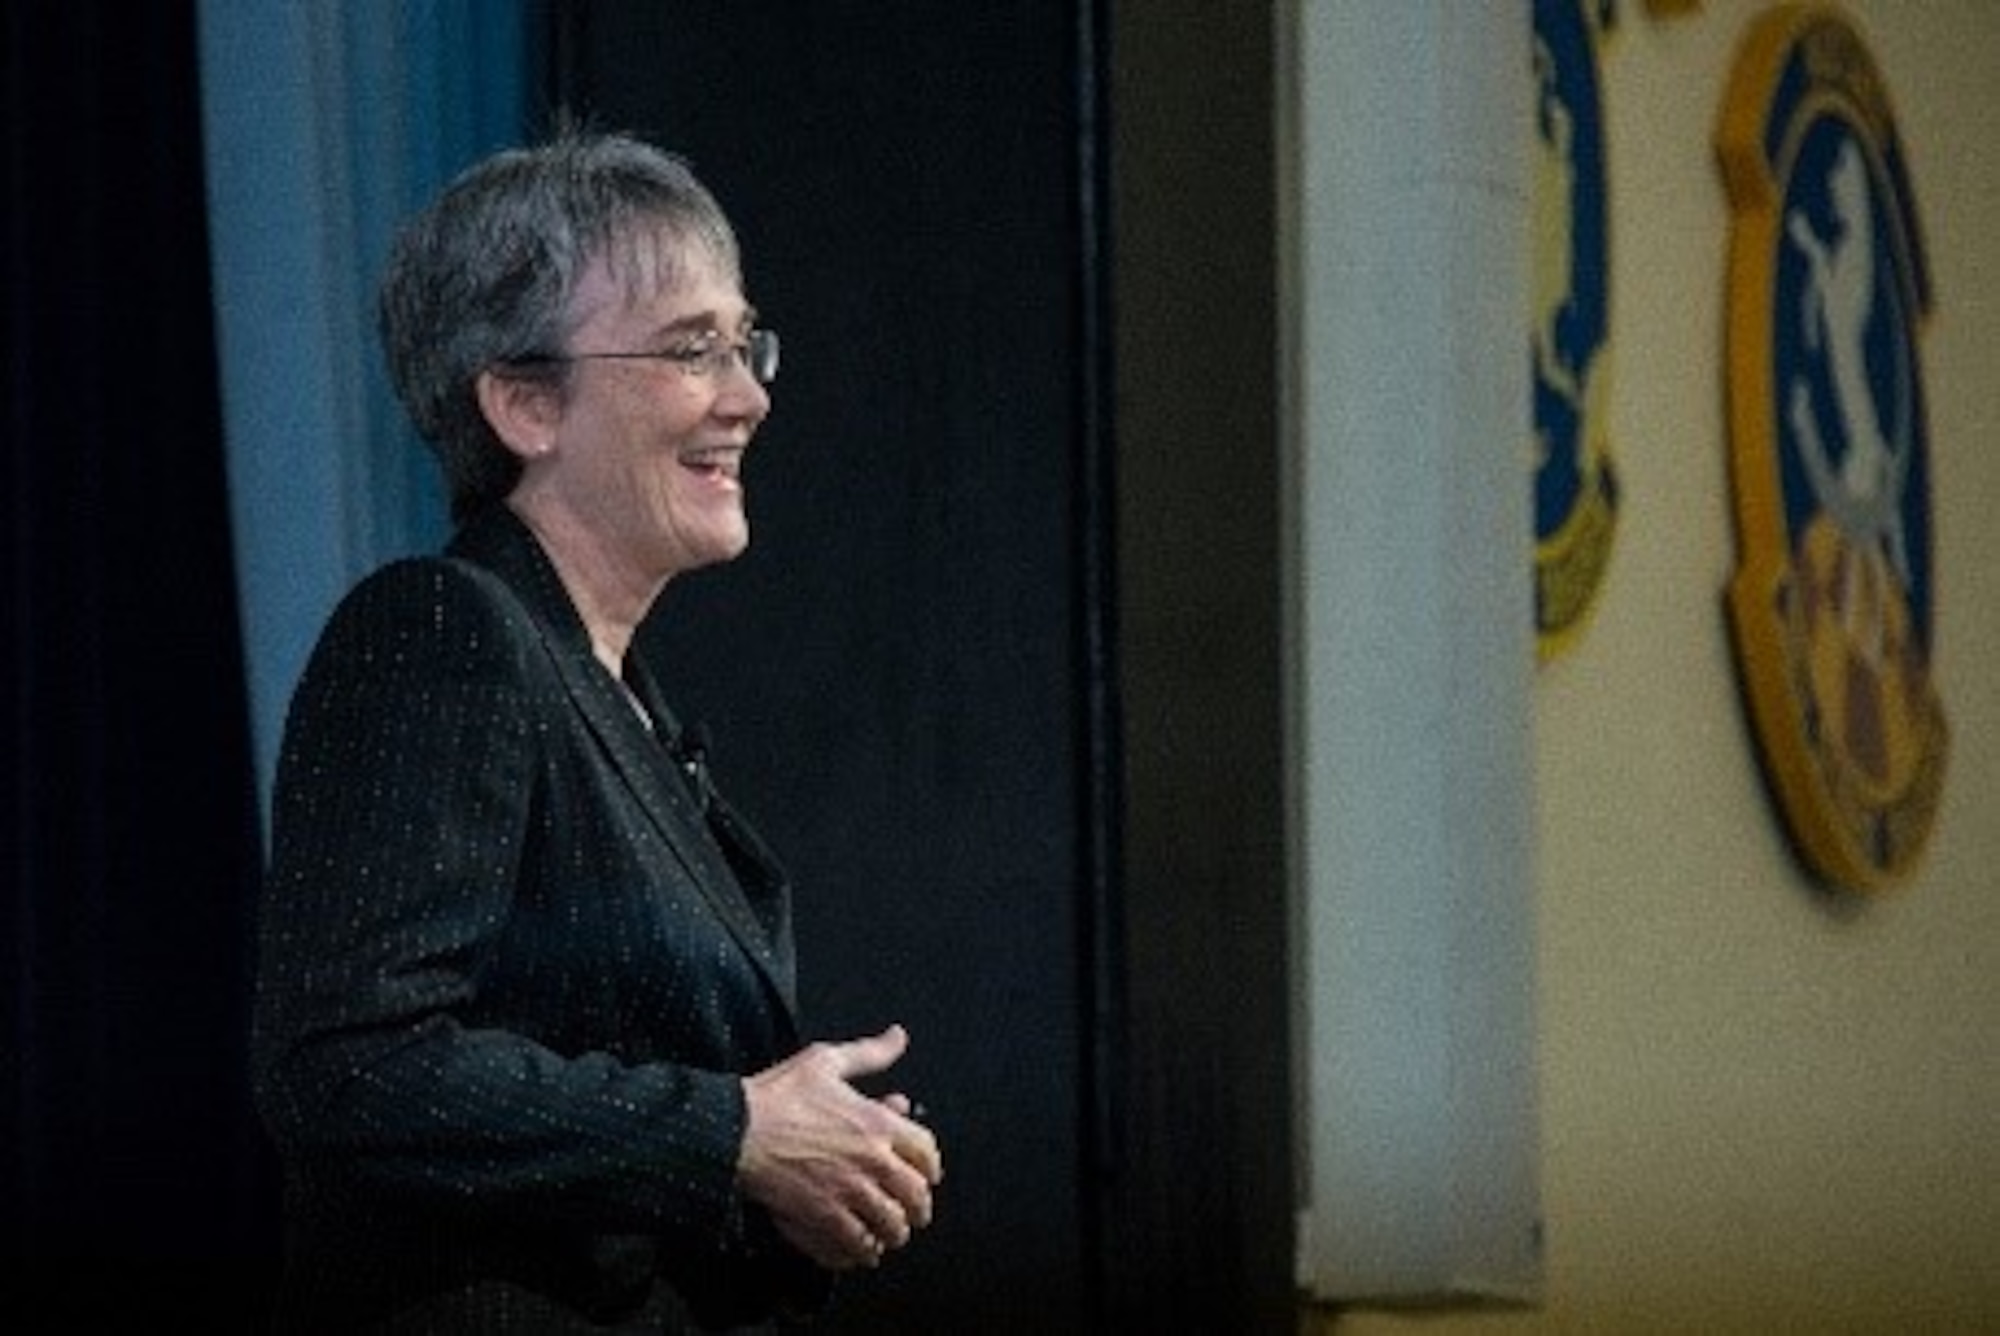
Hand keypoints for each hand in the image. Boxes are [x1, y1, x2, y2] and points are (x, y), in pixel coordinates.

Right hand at [738, 1024, 943, 1270]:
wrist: (736, 1130)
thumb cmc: (778, 1096)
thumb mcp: (827, 1061)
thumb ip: (870, 1053)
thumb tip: (897, 1037)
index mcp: (877, 1125)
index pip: (927, 1154)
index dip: (930, 1168)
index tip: (925, 1175)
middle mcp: (871, 1162)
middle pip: (916, 1196)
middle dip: (918, 1207)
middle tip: (912, 1212)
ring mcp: (849, 1194)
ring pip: (891, 1226)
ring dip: (892, 1232)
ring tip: (886, 1233)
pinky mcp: (823, 1219)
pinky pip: (856, 1246)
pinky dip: (862, 1251)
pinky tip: (859, 1248)